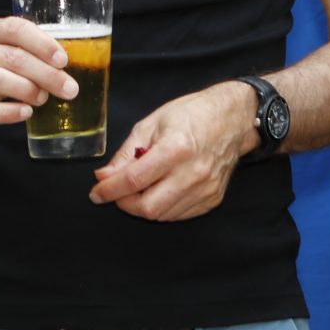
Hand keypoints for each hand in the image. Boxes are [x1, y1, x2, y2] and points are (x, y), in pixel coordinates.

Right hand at [0, 16, 75, 136]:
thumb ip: (26, 51)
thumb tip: (65, 66)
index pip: (16, 28)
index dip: (42, 44)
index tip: (62, 60)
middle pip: (14, 58)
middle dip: (47, 74)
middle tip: (69, 88)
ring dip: (28, 90)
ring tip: (42, 98)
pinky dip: (10, 112)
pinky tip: (25, 112)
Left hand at [89, 82, 251, 220]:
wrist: (233, 119)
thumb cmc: (191, 114)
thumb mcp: (152, 123)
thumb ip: (126, 153)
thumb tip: (104, 176)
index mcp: (176, 148)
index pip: (134, 180)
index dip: (109, 190)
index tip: (96, 193)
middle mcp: (193, 173)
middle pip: (148, 207)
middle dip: (125, 203)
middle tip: (117, 192)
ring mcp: (205, 189)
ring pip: (162, 215)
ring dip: (143, 206)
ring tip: (140, 187)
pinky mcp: (212, 198)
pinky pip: (179, 214)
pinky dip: (162, 208)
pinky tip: (159, 190)